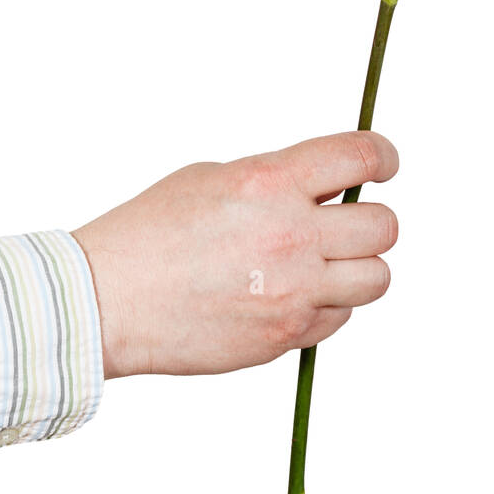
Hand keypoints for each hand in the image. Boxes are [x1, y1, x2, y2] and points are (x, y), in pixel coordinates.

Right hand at [73, 131, 398, 377]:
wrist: (109, 300)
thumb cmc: (150, 233)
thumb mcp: (212, 178)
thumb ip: (276, 181)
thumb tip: (324, 190)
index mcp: (270, 182)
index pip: (360, 157)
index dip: (383, 157)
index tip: (384, 164)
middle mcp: (290, 235)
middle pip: (384, 226)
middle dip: (371, 221)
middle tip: (346, 223)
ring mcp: (292, 291)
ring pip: (376, 279)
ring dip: (358, 268)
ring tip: (323, 264)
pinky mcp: (285, 336)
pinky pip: (338, 319)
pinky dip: (325, 307)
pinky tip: (290, 296)